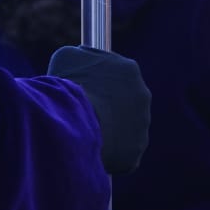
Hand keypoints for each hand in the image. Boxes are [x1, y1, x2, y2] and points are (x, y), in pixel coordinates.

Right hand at [47, 45, 150, 174]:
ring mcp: (142, 126)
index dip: (97, 83)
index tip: (85, 89)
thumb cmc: (68, 86)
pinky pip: (119, 153)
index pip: (115, 74)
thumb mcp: (67, 57)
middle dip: (106, 107)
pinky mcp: (135, 153)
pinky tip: (89, 150)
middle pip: (123, 103)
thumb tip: (81, 58)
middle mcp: (143, 96)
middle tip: (84, 113)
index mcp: (129, 69)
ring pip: (122, 129)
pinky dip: (106, 153)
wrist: (74, 123)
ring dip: (107, 131)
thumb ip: (80, 56)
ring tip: (84, 133)